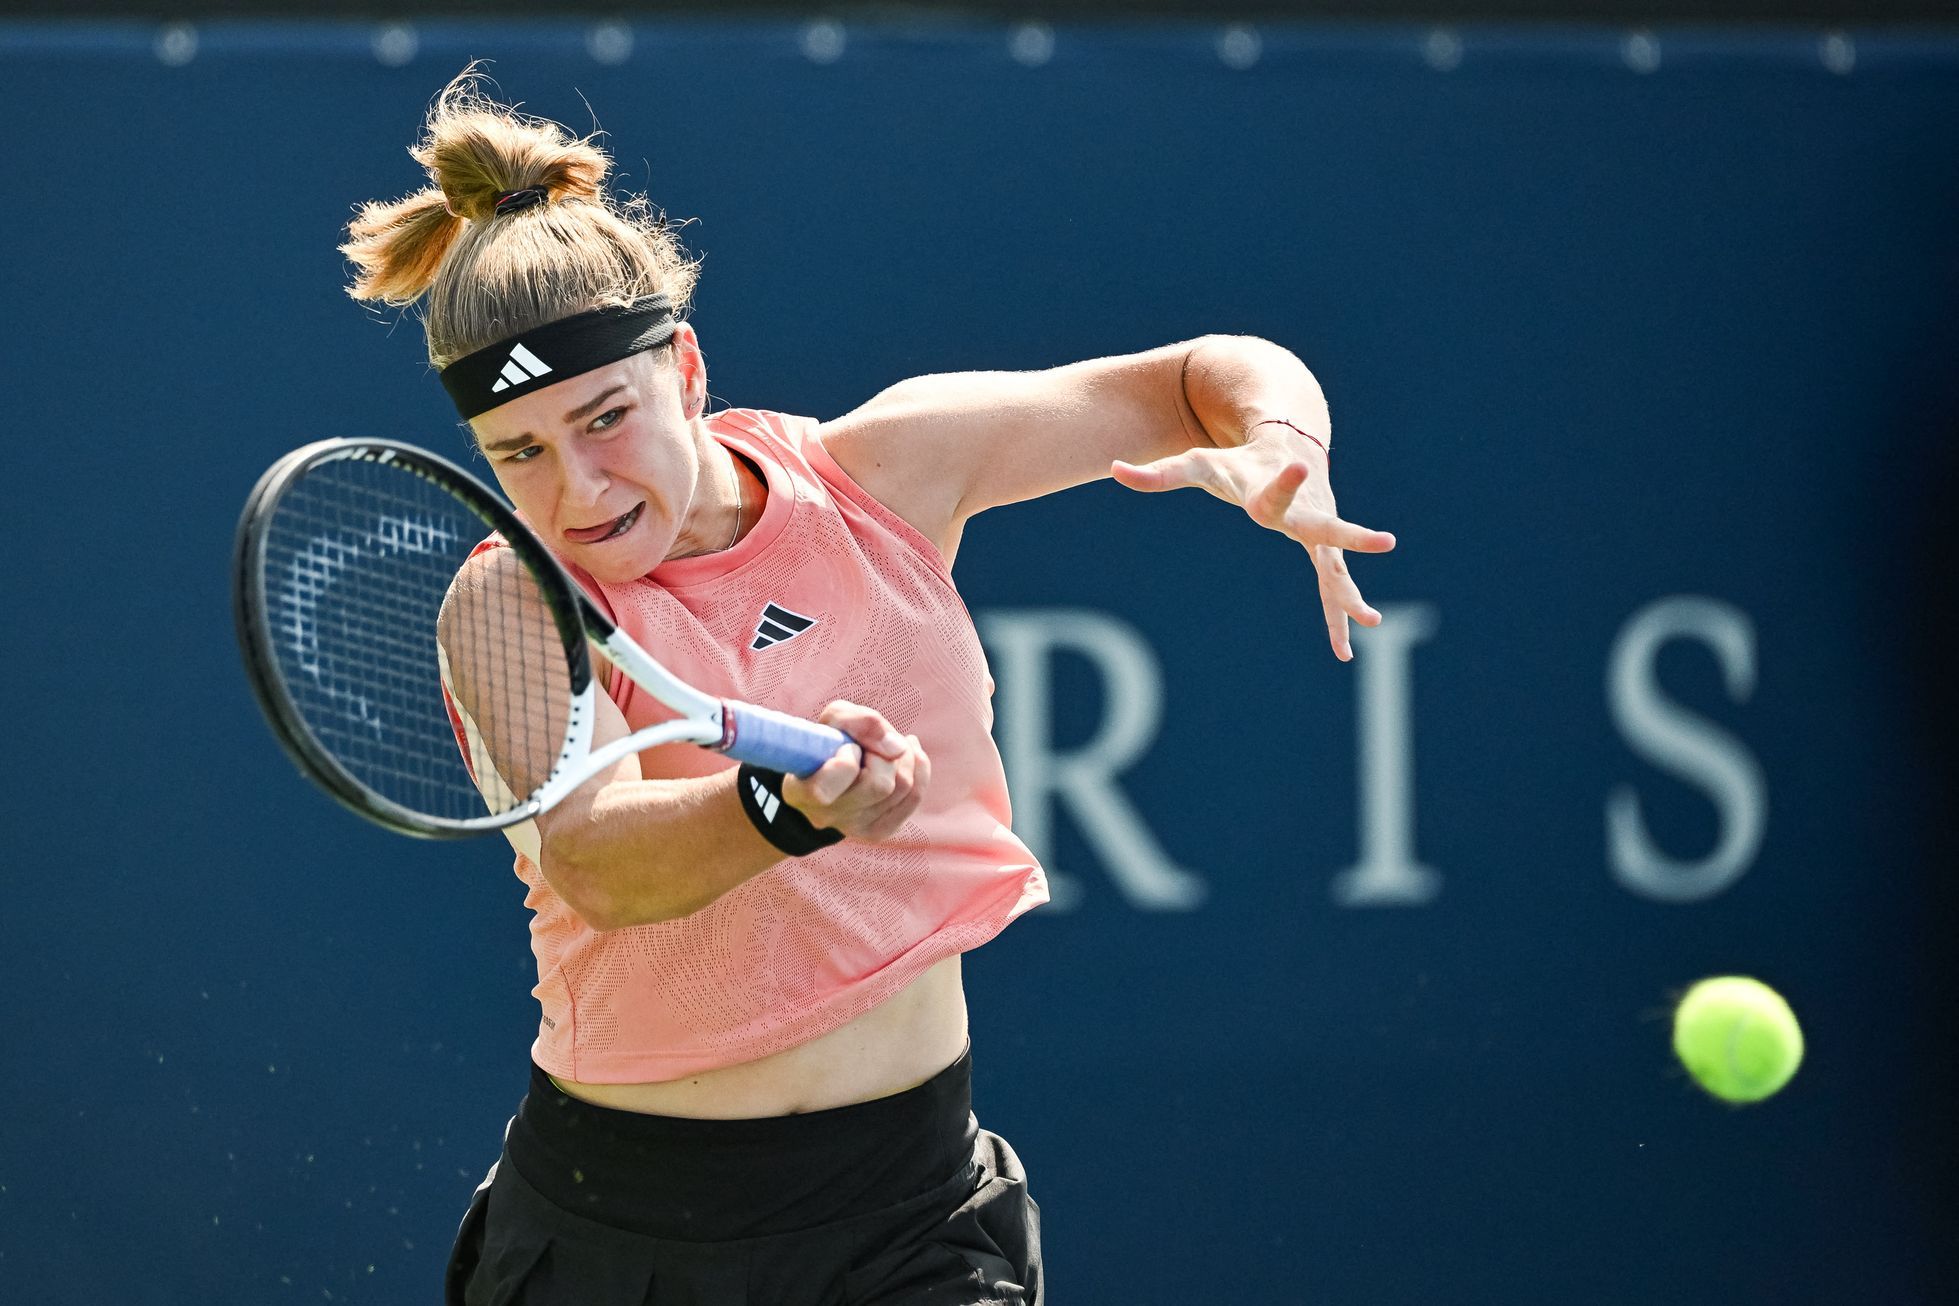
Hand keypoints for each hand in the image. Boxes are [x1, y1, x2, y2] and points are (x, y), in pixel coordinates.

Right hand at [780, 701, 930, 840]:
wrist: (829, 769)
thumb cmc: (828, 741)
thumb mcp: (834, 718)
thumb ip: (860, 721)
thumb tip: (898, 748)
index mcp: (800, 792)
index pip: (831, 785)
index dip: (848, 759)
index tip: (846, 747)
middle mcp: (825, 817)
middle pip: (880, 785)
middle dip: (882, 754)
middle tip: (868, 746)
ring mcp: (853, 829)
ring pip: (903, 787)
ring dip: (901, 756)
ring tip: (884, 747)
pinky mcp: (878, 831)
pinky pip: (914, 795)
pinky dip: (917, 767)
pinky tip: (904, 754)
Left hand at [1111, 428, 1395, 661]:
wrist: (1289, 443)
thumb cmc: (1235, 460)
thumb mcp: (1195, 465)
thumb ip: (1158, 473)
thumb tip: (1115, 470)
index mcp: (1269, 493)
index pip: (1274, 492)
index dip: (1282, 483)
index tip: (1298, 467)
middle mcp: (1301, 512)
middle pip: (1324, 528)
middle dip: (1350, 537)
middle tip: (1385, 542)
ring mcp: (1318, 531)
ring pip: (1337, 567)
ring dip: (1350, 594)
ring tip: (1371, 622)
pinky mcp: (1324, 549)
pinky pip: (1333, 584)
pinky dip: (1339, 612)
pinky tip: (1344, 650)